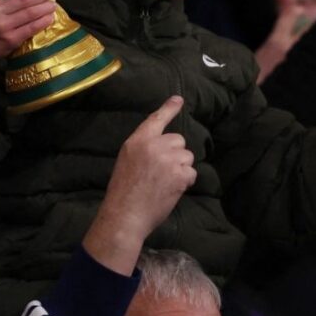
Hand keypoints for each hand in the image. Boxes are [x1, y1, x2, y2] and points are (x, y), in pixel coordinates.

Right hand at [97, 96, 195, 241]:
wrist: (125, 215)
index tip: (178, 100)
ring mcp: (168, 159)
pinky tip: (171, 190)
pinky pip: (191, 173)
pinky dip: (185, 182)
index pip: (156, 119)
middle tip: (161, 172)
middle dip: (175, 154)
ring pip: (187, 157)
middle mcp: (154, 145)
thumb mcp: (127, 161)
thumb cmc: (123, 192)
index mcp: (137, 141)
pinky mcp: (179, 174)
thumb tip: (164, 146)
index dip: (169, 109)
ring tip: (164, 183)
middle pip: (179, 140)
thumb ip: (144, 149)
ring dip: (181, 169)